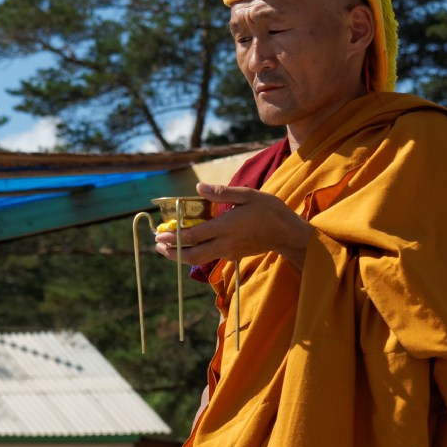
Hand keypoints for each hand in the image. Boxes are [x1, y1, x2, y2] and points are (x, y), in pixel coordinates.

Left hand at [157, 182, 311, 270]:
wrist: (288, 234)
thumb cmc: (270, 211)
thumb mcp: (247, 194)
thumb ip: (221, 193)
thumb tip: (198, 187)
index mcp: (225, 227)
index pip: (193, 235)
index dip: (173, 237)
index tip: (159, 235)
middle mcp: (224, 243)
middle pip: (192, 254)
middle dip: (172, 252)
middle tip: (158, 246)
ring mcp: (229, 252)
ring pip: (200, 259)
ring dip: (182, 255)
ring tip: (168, 250)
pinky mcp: (234, 255)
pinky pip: (211, 256)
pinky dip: (197, 253)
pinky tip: (192, 245)